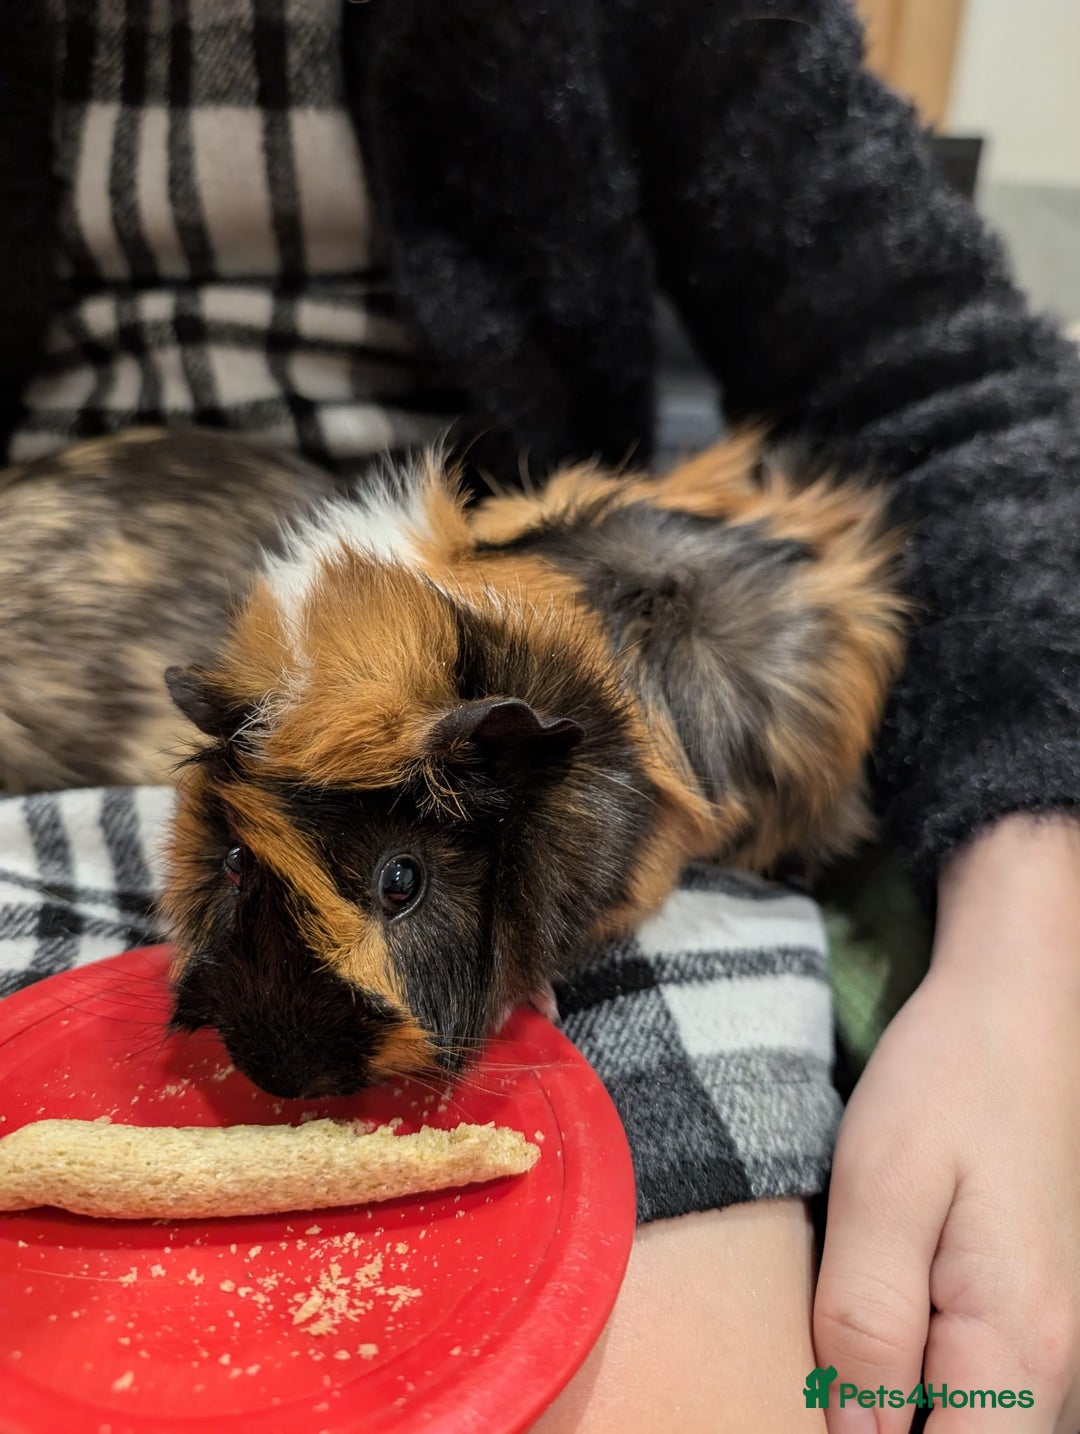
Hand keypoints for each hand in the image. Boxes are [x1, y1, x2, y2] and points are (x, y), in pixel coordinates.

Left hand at [813, 815, 1079, 1431]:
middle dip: (873, 1432)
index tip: (798, 1409)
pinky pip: (976, 1393)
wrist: (1018, 1010)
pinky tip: (864, 1345)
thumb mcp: (883, 1187)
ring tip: (823, 1364)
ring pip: (971, 1428)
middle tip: (805, 1372)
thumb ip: (866, 1322)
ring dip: (893, 1413)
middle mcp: (1052, 1368)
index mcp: (1020, 1351)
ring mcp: (1046, 1344)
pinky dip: (918, 1388)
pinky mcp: (1026, 1315)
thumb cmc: (952, 1081)